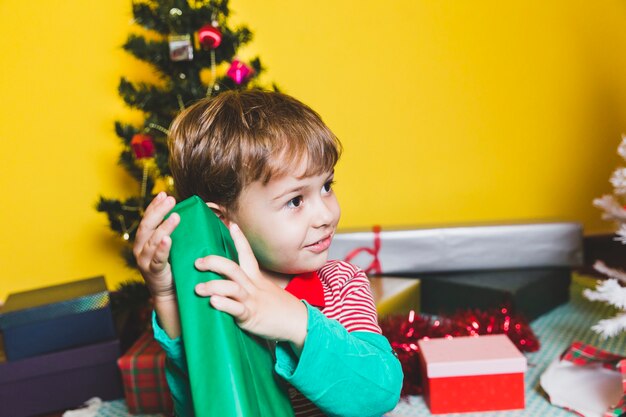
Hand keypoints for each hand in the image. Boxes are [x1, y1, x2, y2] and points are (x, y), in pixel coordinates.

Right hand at [133, 192, 180, 337]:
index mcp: (144, 239)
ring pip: (152, 241)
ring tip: (175, 216)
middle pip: (147, 226)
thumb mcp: (176, 245)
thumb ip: (179, 231)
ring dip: (164, 227)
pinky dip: (162, 249)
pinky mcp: (153, 272)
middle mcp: (140, 248)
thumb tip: (196, 212)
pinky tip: (167, 240)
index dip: (155, 206)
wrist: (171, 292)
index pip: (148, 218)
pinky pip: (157, 259)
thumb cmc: (175, 264)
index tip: (164, 194)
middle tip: (171, 200)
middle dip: (158, 211)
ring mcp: (145, 260)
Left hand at [194, 223, 308, 348]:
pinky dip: (224, 304)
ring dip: (213, 286)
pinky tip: (213, 302)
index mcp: (256, 278)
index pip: (247, 254)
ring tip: (198, 288)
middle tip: (198, 262)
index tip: (232, 225)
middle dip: (214, 262)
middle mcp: (253, 286)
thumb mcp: (266, 291)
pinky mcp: (251, 316)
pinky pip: (237, 309)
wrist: (298, 322)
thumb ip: (251, 286)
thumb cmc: (279, 308)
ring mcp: (252, 300)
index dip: (240, 239)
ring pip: (232, 287)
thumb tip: (235, 282)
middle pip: (232, 268)